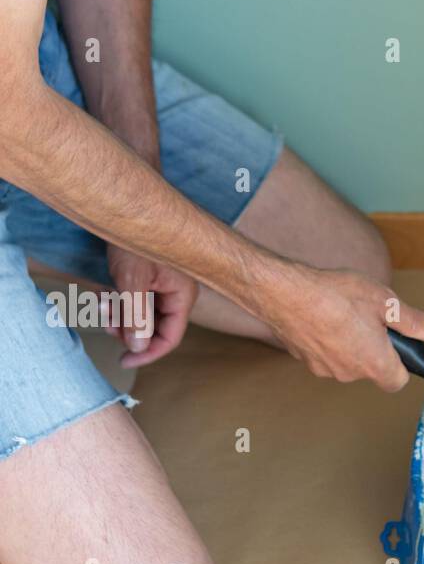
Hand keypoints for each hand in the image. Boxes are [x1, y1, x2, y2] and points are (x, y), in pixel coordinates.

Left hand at [105, 246, 198, 367]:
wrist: (126, 202)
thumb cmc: (134, 237)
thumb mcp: (133, 281)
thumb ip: (137, 318)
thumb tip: (137, 348)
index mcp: (182, 295)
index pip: (171, 337)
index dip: (148, 353)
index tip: (123, 361)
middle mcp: (176, 291)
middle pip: (154, 326)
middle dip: (128, 329)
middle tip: (106, 325)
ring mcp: (163, 283)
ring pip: (142, 313)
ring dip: (121, 315)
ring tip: (101, 304)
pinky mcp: (149, 275)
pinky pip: (136, 299)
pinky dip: (120, 301)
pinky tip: (104, 293)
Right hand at [257, 264, 423, 390]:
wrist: (284, 293)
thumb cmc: (334, 295)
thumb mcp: (384, 302)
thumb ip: (413, 321)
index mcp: (374, 362)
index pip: (397, 382)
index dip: (402, 365)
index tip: (400, 347)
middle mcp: (350, 373)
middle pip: (372, 370)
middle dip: (375, 348)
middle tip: (370, 319)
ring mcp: (325, 369)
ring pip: (348, 362)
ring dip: (351, 344)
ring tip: (344, 314)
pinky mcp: (305, 361)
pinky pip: (326, 356)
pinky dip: (329, 342)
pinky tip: (324, 318)